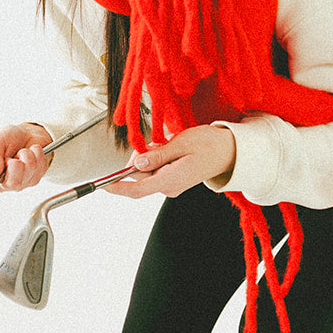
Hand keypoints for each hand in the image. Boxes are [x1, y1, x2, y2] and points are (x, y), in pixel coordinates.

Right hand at [0, 123, 52, 203]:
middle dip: (15, 164)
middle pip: (14, 183)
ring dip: (26, 155)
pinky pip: (41, 165)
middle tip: (12, 157)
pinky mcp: (36, 178)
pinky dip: (36, 153)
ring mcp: (23, 183)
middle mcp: (5, 183)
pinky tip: (31, 152)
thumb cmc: (8, 140)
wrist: (27, 134)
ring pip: (29, 170)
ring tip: (21, 152)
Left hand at [102, 126, 235, 198]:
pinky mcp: (171, 180)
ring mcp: (170, 185)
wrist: (229, 151)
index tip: (103, 184)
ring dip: (150, 155)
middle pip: (139, 175)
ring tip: (169, 145)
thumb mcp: (181, 144)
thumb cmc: (210, 145)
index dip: (118, 187)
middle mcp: (169, 187)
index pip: (138, 189)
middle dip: (139, 157)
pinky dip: (156, 157)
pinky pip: (154, 169)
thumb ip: (157, 155)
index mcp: (172, 180)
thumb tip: (137, 163)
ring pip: (145, 170)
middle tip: (156, 142)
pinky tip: (170, 150)